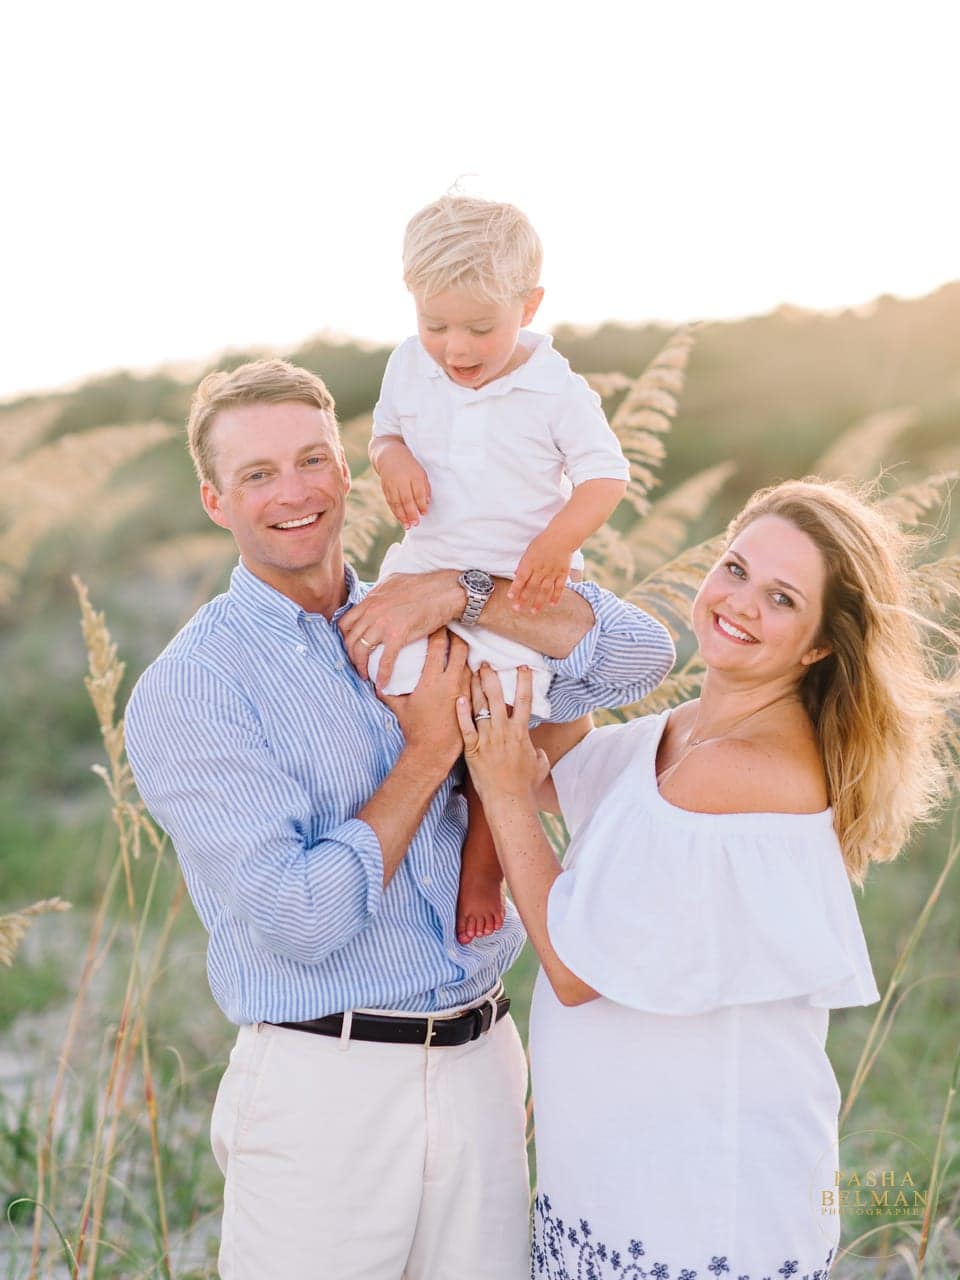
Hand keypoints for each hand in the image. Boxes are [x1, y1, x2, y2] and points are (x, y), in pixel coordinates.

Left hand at [339, 571, 463, 687]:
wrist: (445, 590)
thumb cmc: (424, 585)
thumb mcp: (393, 582)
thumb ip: (379, 592)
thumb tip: (375, 598)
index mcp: (370, 600)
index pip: (345, 623)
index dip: (345, 638)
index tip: (352, 647)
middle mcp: (372, 611)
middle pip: (350, 639)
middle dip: (350, 656)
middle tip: (357, 665)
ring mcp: (383, 623)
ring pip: (361, 650)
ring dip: (361, 666)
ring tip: (366, 675)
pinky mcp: (398, 635)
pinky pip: (385, 660)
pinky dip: (382, 674)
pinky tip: (382, 684)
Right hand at [378, 443, 430, 527]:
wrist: (389, 455)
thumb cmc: (409, 465)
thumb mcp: (421, 472)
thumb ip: (425, 487)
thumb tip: (427, 503)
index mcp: (413, 474)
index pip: (418, 491)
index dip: (421, 503)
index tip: (425, 513)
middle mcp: (401, 479)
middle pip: (406, 499)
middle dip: (411, 513)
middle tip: (416, 523)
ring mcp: (391, 484)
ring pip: (396, 502)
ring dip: (402, 516)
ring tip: (408, 526)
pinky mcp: (384, 488)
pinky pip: (390, 502)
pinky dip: (395, 511)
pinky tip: (400, 519)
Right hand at [381, 631, 469, 771]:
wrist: (434, 750)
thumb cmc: (415, 728)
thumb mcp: (399, 707)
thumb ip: (386, 691)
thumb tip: (374, 680)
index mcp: (432, 679)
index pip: (438, 645)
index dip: (438, 630)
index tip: (436, 622)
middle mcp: (451, 681)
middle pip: (460, 647)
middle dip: (457, 634)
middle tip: (453, 627)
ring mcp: (465, 689)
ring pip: (470, 660)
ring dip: (465, 651)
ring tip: (461, 641)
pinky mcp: (473, 698)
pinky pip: (475, 676)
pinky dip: (472, 667)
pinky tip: (470, 663)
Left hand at [456, 665, 549, 805]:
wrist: (509, 801)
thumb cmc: (525, 786)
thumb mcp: (540, 766)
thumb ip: (539, 754)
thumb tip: (538, 751)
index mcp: (521, 732)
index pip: (524, 700)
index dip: (524, 681)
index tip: (522, 666)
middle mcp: (504, 731)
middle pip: (497, 697)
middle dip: (491, 677)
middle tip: (485, 662)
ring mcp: (487, 739)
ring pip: (480, 707)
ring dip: (476, 688)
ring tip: (471, 672)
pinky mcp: (473, 749)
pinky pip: (466, 727)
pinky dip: (461, 713)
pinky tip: (458, 698)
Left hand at [507, 532, 573, 613]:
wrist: (562, 536)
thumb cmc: (543, 542)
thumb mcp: (529, 551)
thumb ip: (523, 564)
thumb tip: (516, 574)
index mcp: (530, 563)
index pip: (521, 578)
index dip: (515, 588)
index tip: (510, 597)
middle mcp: (540, 570)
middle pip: (531, 587)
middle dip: (523, 598)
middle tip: (517, 608)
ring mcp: (552, 573)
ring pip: (544, 590)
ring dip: (538, 602)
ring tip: (533, 611)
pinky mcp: (563, 573)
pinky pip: (559, 587)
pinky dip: (556, 596)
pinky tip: (552, 604)